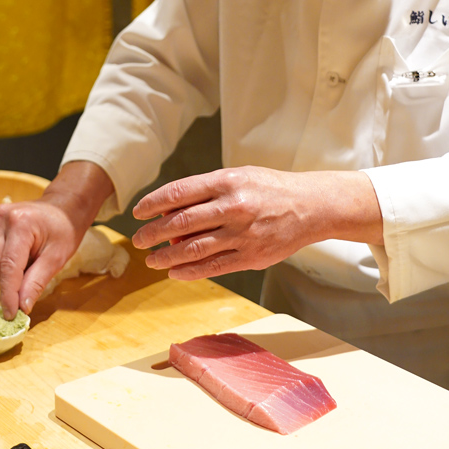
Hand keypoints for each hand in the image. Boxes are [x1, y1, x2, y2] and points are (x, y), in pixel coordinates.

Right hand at [0, 161, 113, 317]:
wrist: (63, 207)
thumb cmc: (64, 230)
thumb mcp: (57, 258)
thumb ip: (36, 282)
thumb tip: (22, 307)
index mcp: (21, 224)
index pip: (8, 267)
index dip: (8, 294)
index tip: (11, 315)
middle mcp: (2, 218)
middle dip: (10, 282)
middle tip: (32, 278)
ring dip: (8, 272)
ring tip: (29, 262)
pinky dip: (5, 262)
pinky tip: (22, 256)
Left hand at [131, 166, 381, 280]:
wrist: (311, 206)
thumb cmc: (269, 189)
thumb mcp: (238, 176)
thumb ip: (206, 192)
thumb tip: (170, 211)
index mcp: (227, 181)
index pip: (179, 192)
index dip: (153, 204)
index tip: (138, 213)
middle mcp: (233, 207)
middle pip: (181, 223)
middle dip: (153, 233)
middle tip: (137, 240)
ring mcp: (242, 234)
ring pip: (194, 248)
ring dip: (167, 256)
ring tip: (152, 260)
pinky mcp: (251, 257)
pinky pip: (214, 267)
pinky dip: (190, 271)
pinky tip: (175, 272)